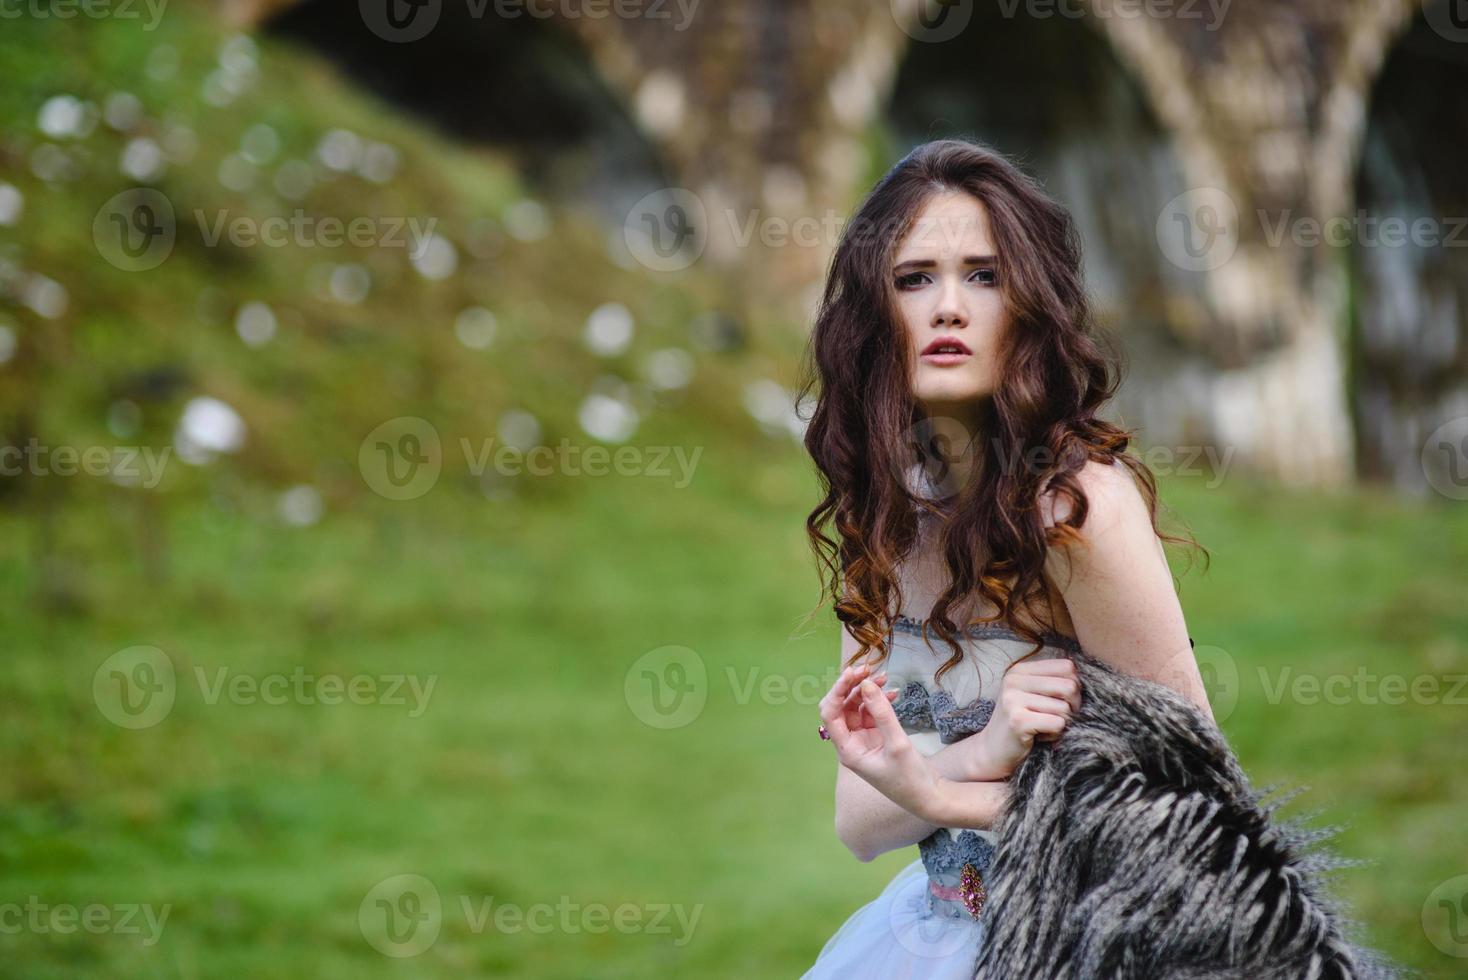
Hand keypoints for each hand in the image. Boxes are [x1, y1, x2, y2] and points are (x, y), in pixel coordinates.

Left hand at [819, 665, 946, 822]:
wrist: (928, 797)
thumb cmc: (910, 779)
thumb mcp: (897, 744)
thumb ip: (882, 713)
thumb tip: (867, 684)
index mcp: (847, 749)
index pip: (831, 713)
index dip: (838, 690)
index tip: (853, 673)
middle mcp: (851, 743)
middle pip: (843, 706)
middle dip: (854, 686)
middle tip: (870, 669)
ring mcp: (864, 739)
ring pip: (858, 707)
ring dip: (869, 691)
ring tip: (884, 677)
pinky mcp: (877, 737)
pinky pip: (873, 713)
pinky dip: (881, 701)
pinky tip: (893, 693)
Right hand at [971, 656, 1080, 778]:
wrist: (992, 752)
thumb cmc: (1021, 723)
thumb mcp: (1034, 696)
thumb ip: (1055, 683)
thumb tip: (1092, 679)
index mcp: (1021, 670)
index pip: (1067, 666)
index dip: (1075, 686)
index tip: (1064, 702)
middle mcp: (1014, 680)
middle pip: (1070, 686)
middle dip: (1073, 707)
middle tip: (1059, 719)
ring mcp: (1013, 699)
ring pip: (1065, 708)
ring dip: (1061, 724)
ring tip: (1043, 728)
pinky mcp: (1017, 720)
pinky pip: (1057, 724)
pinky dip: (1055, 735)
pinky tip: (1040, 737)